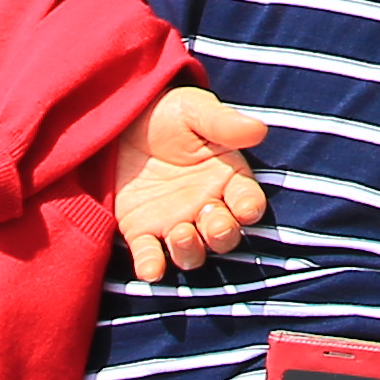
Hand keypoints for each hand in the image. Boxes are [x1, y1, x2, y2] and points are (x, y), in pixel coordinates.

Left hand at [108, 84, 269, 278]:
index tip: (246, 209)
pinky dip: (151, 268)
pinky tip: (150, 270)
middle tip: (214, 224)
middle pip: (224, 235)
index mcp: (226, 178)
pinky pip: (151, 257)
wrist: (121, 122)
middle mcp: (205, 207)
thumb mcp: (195, 110)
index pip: (247, 201)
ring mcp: (174, 223)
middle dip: (223, 235)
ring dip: (190, 251)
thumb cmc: (167, 113)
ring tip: (180, 233)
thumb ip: (223, 123)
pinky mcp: (142, 232)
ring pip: (192, 253)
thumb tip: (258, 130)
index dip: (249, 208)